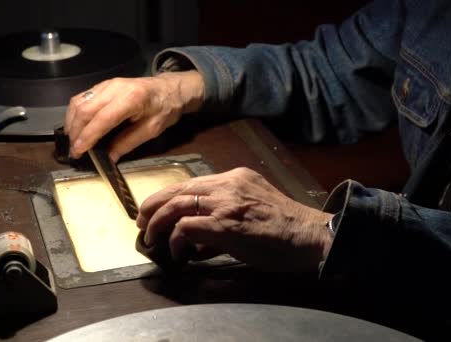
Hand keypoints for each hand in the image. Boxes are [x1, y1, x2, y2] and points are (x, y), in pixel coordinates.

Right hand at [65, 70, 204, 160]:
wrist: (169, 88)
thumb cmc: (165, 109)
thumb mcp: (152, 130)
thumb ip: (128, 142)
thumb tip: (108, 158)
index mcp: (130, 99)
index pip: (101, 119)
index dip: (87, 137)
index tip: (78, 152)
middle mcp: (114, 88)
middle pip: (84, 109)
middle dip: (75, 132)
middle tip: (74, 151)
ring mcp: (106, 84)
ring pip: (78, 102)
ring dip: (72, 123)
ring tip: (73, 141)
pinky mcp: (102, 85)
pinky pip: (82, 97)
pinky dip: (75, 113)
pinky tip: (77, 127)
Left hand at [136, 167, 333, 271]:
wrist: (310, 235)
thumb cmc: (285, 229)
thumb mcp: (252, 210)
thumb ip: (223, 218)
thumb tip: (196, 241)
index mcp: (235, 178)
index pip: (191, 182)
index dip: (168, 195)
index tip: (155, 209)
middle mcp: (227, 184)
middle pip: (178, 188)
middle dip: (153, 204)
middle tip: (140, 221)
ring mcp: (226, 202)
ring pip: (177, 203)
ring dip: (157, 222)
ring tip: (149, 237)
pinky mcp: (225, 223)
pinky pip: (186, 226)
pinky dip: (175, 238)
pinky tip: (176, 251)